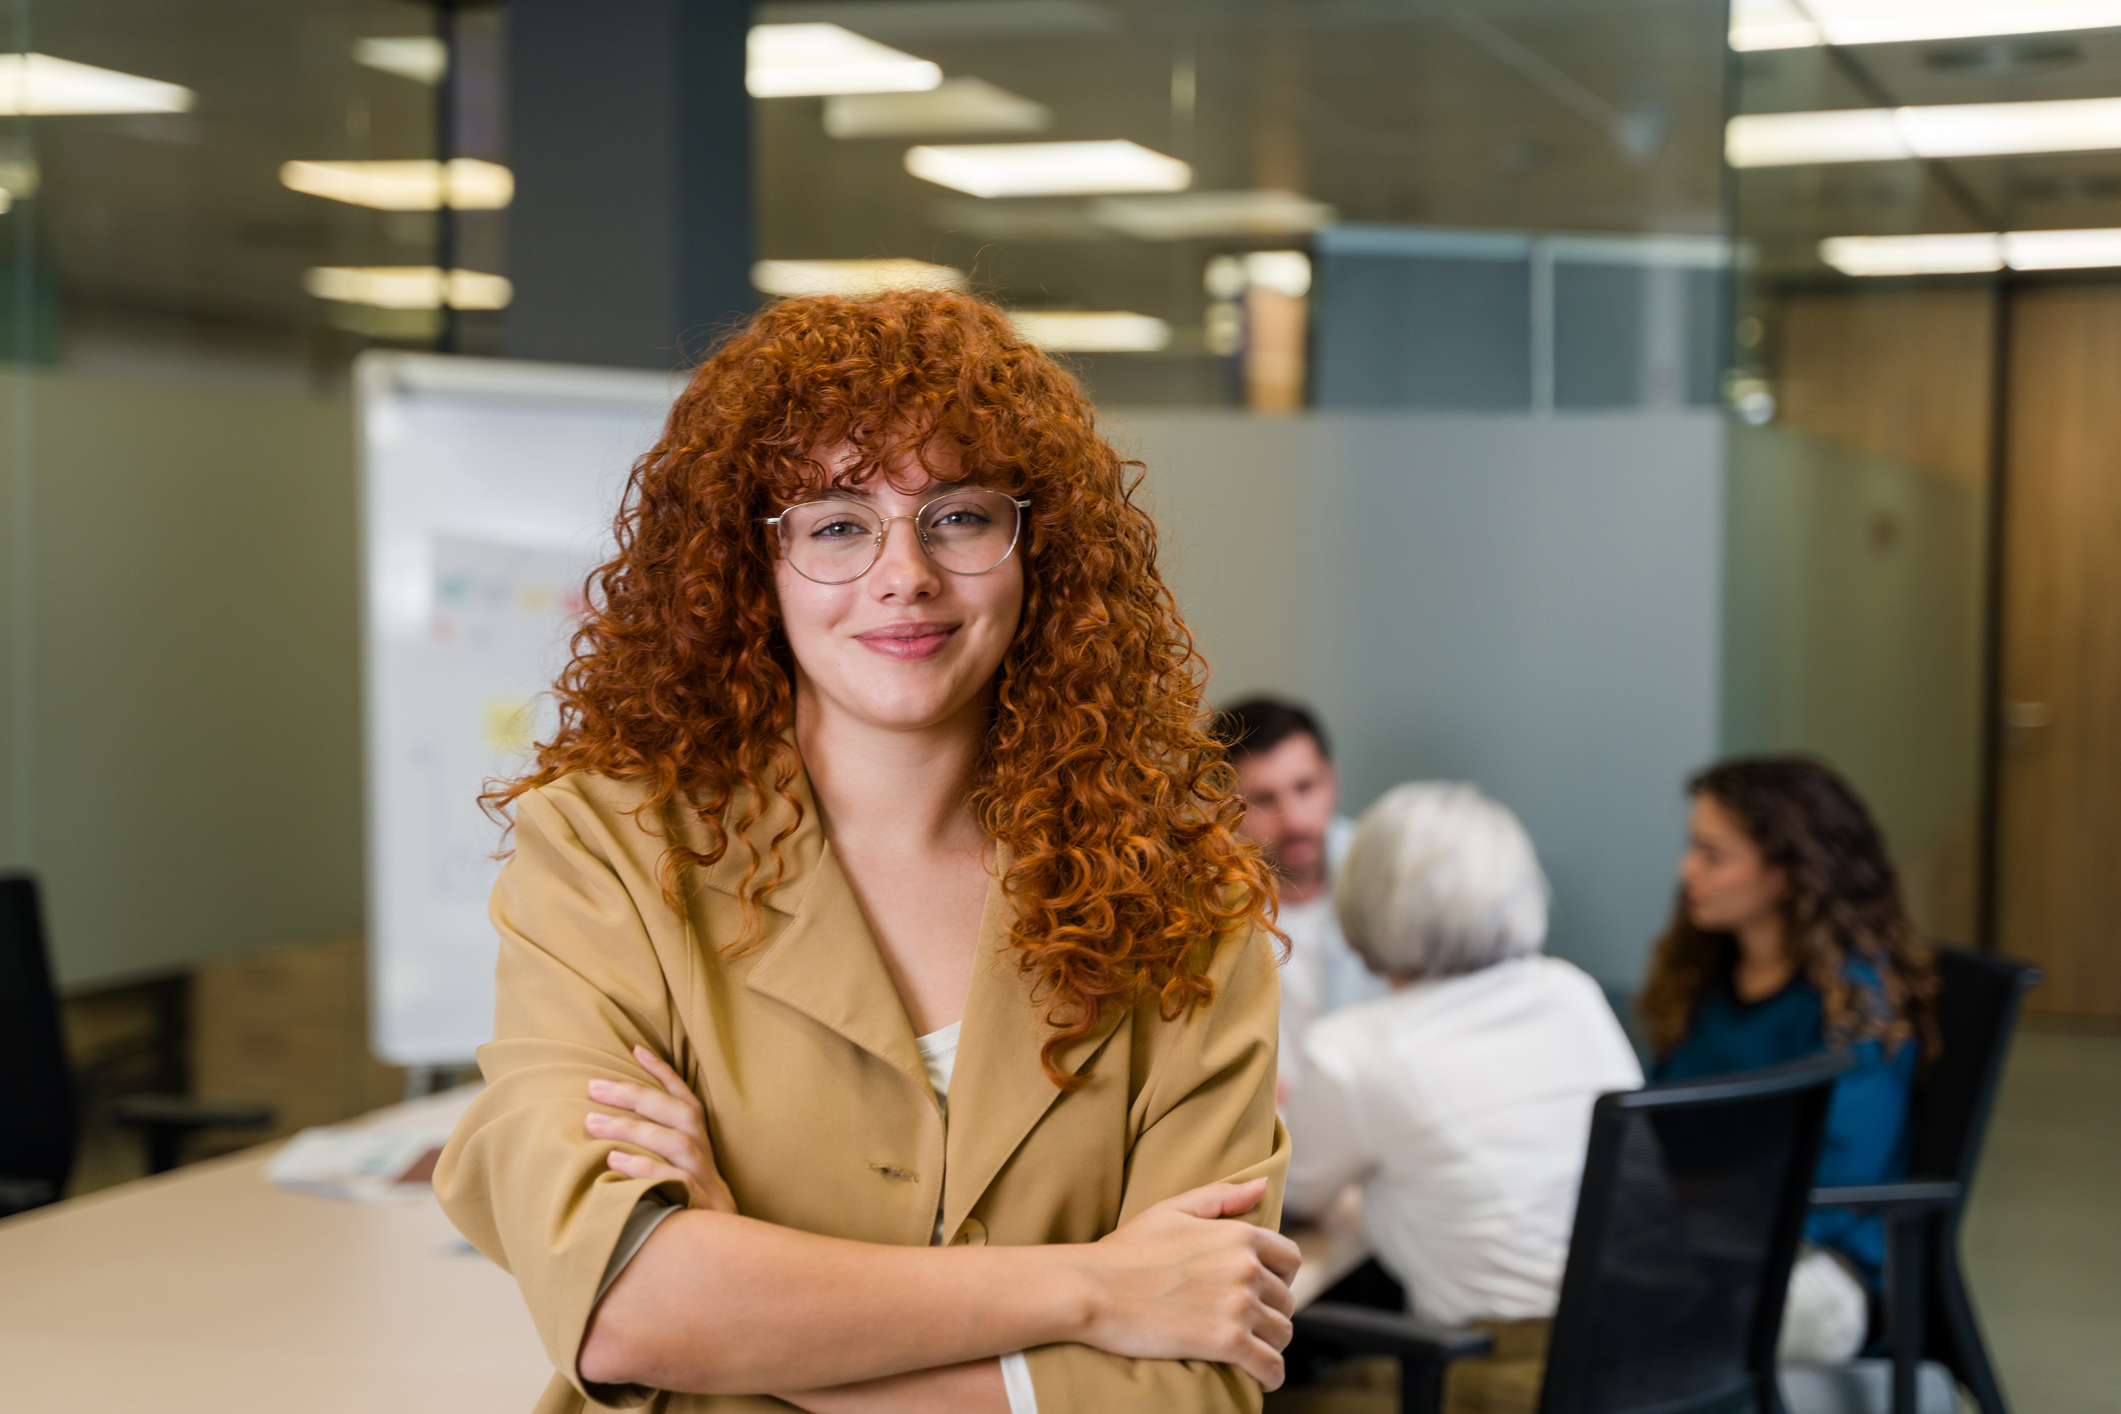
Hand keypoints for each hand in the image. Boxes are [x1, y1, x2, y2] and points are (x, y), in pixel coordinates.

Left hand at [584, 1046, 737, 1213]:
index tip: (636, 1049)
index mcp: (699, 1141)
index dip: (663, 1073)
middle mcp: (705, 1153)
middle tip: (593, 1087)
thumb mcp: (672, 1174)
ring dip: (633, 1128)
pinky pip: (674, 1179)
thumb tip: (604, 1123)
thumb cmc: (685, 1208)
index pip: (684, 1098)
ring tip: (592, 1122)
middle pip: (678, 1113)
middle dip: (635, 1095)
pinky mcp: (700, 1204)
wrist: (716, 1255)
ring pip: (675, 1141)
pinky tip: (614, 1161)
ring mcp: (705, 1178)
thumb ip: (651, 1149)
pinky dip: (644, 1168)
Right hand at [1073, 1178, 1301, 1389]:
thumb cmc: (1126, 1250)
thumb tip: (1262, 1185)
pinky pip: (1271, 1366)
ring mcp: (1239, 1305)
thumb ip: (1222, 1197)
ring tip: (1248, 1349)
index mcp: (1238, 1235)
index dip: (1281, 1277)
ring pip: (1282, 1334)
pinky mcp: (1227, 1342)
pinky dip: (1270, 1375)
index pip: (1290, 1259)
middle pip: (1286, 1300)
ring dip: (1269, 1344)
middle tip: (1245, 1324)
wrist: (1092, 1288)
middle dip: (1270, 1313)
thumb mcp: (1172, 1210)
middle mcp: (1246, 1267)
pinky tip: (1258, 1377)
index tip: (1263, 1291)